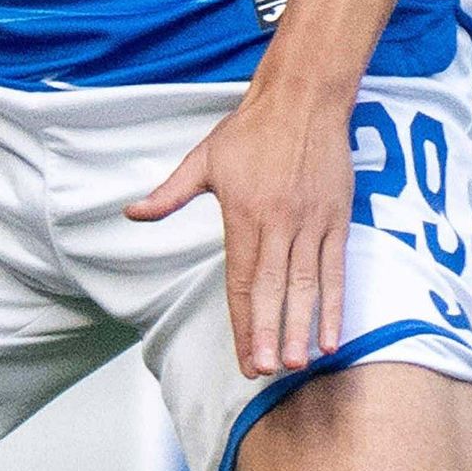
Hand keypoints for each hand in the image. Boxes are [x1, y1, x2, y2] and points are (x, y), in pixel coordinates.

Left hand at [128, 71, 357, 376]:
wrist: (304, 99)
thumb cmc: (250, 131)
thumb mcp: (202, 160)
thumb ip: (169, 194)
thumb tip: (132, 213)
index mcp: (244, 214)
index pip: (242, 279)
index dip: (244, 321)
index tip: (246, 356)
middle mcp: (280, 223)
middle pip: (274, 288)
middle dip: (271, 333)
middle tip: (269, 370)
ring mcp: (312, 222)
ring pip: (307, 284)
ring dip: (304, 326)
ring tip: (299, 362)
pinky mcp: (339, 218)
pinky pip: (337, 269)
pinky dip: (336, 304)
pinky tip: (333, 334)